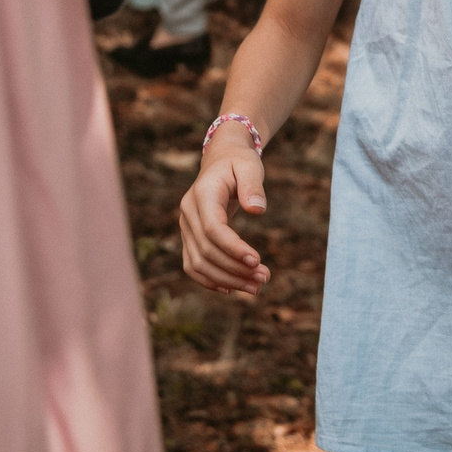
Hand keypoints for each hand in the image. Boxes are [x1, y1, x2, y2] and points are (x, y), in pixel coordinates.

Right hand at [178, 134, 269, 295]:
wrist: (221, 161)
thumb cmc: (238, 163)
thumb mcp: (249, 165)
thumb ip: (253, 186)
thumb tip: (257, 210)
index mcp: (202, 194)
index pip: (213, 229)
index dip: (233, 248)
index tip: (256, 261)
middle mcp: (188, 214)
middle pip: (206, 251)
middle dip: (235, 269)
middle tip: (265, 278)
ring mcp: (186, 228)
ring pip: (198, 264)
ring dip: (226, 280)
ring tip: (256, 286)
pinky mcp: (189, 238)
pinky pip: (193, 266)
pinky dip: (210, 280)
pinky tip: (232, 289)